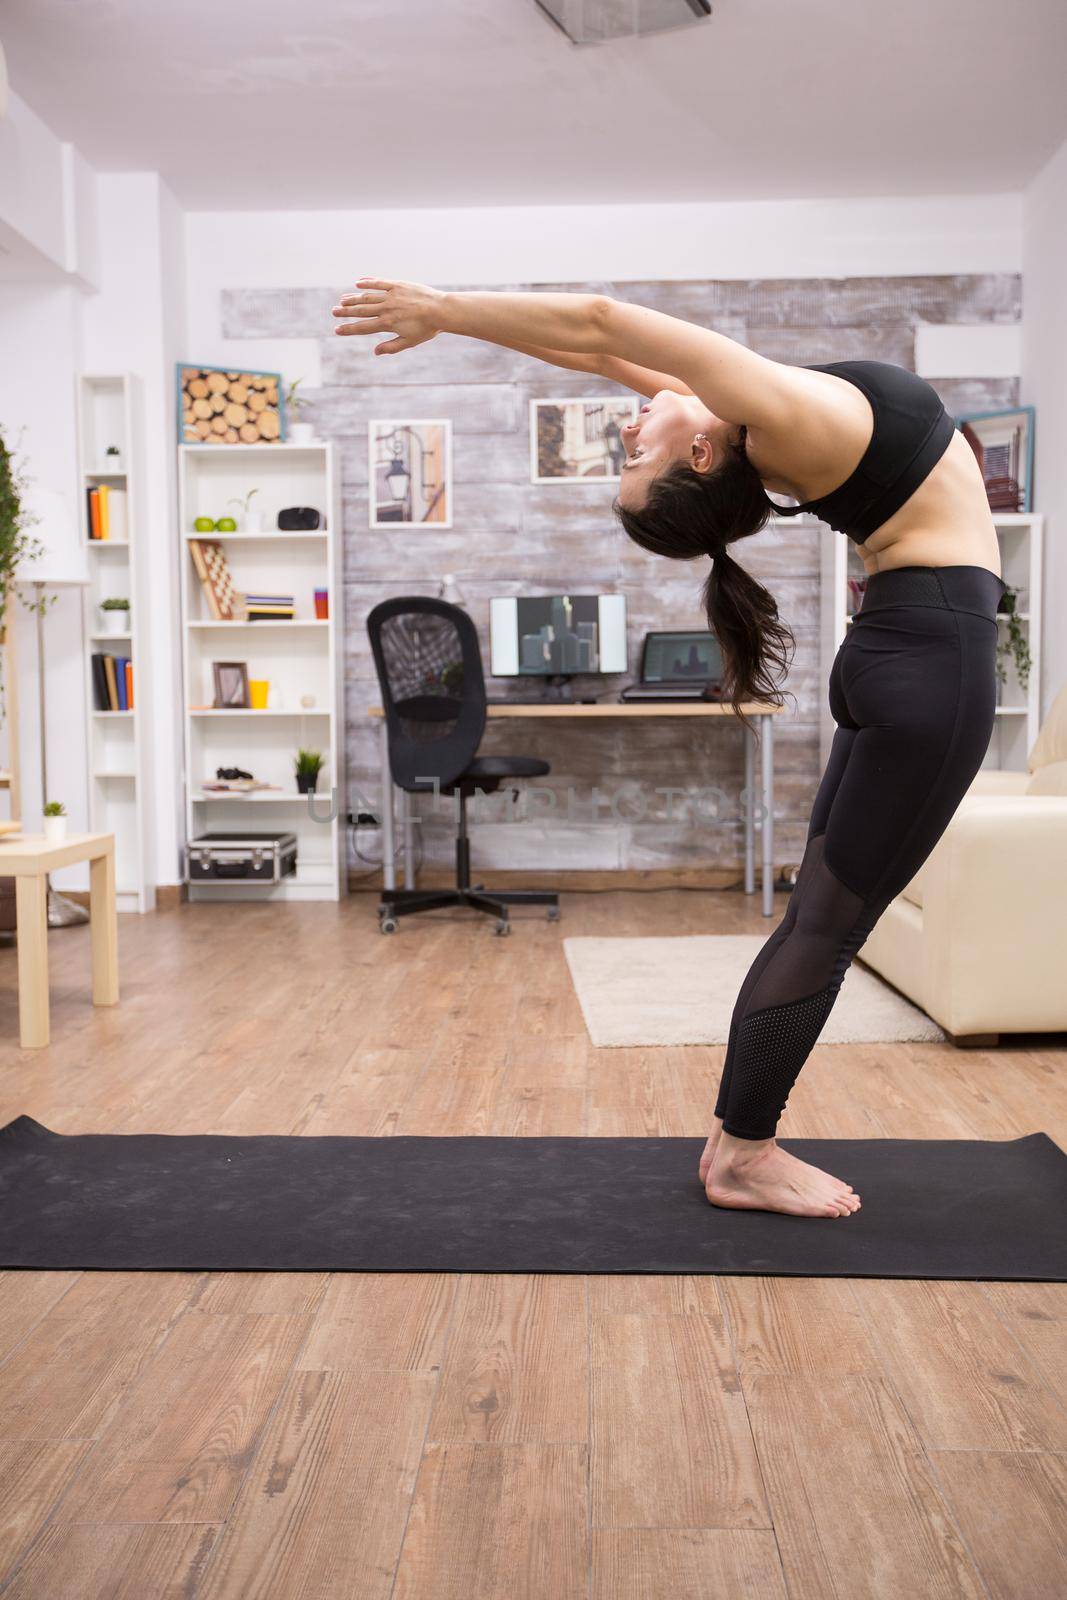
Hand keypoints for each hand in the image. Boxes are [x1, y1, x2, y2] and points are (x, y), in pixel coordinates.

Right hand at [331, 277, 446, 354]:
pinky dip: (367, 282)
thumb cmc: (427, 328)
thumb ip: (391, 346)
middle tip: (334, 312)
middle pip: (361, 310)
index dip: (349, 329)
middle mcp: (386, 309)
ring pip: (367, 297)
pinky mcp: (398, 285)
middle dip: (346, 312)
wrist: (440, 310)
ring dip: (353, 298)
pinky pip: (379, 282)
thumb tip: (375, 352)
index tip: (337, 330)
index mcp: (388, 324)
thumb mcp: (409, 341)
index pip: (363, 327)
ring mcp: (391, 295)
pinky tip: (358, 283)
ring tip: (342, 300)